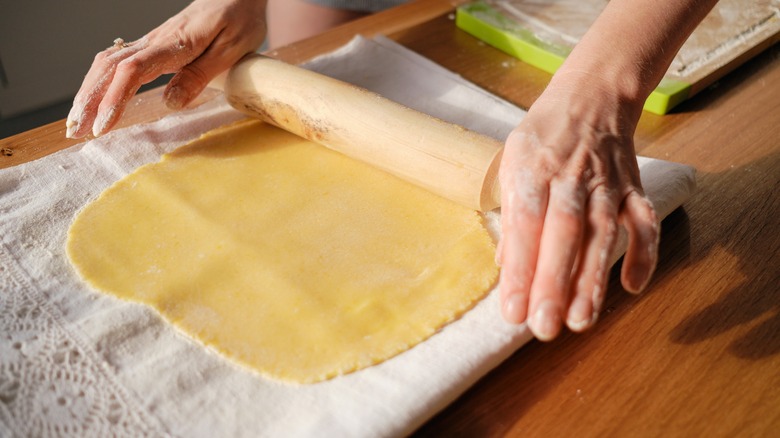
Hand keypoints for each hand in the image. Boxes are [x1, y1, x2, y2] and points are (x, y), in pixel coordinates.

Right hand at [66, 0, 266, 138]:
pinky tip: (94, 95)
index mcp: (173, 44)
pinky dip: (100, 80)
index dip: (114, 99)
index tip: (103, 125)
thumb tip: (170, 102)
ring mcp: (151, 42)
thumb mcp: (229, 50)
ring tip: (78, 120)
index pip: (132, 71)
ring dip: (89, 91)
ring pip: (108, 63)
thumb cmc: (238, 19)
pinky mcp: (154, 44)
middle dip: (89, 100)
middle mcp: (155, 41)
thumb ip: (198, 75)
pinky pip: (118, 61)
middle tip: (75, 130)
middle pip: (109, 68)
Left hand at [496, 77, 658, 340]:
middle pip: (564, 234)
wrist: (591, 95)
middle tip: (544, 328)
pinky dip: (644, 252)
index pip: (524, 225)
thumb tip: (505, 264)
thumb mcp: (512, 164)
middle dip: (554, 284)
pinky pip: (645, 220)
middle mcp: (571, 176)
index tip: (512, 311)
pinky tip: (633, 287)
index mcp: (533, 169)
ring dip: (593, 279)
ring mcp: (607, 181)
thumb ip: (511, 213)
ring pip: (603, 233)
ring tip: (581, 321)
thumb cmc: (543, 136)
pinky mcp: (634, 186)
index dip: (518, 269)